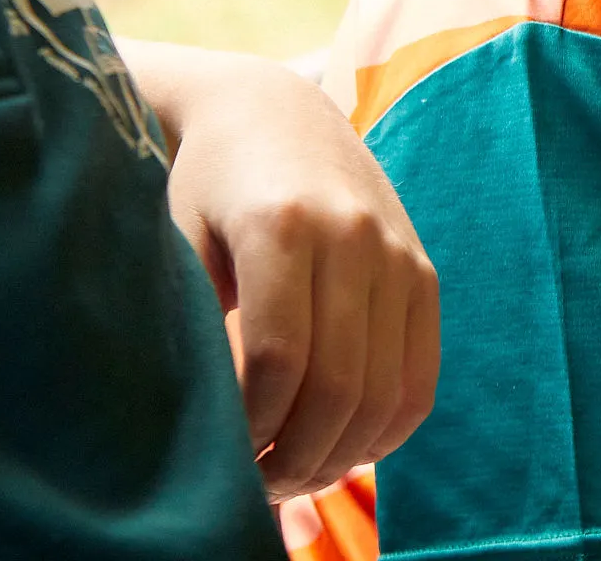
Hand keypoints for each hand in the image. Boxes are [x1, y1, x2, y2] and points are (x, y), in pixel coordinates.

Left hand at [131, 42, 440, 497]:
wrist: (274, 114)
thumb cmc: (203, 188)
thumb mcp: (176, 237)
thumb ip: (189, 320)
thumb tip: (197, 428)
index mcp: (283, 224)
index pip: (278, 359)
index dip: (250, 427)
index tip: (219, 458)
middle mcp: (354, 236)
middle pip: (338, 386)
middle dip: (294, 458)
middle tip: (254, 487)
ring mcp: (398, 254)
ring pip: (384, 393)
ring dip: (338, 456)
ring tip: (291, 475)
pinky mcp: (424, 273)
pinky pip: (421, 380)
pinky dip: (386, 433)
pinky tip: (341, 449)